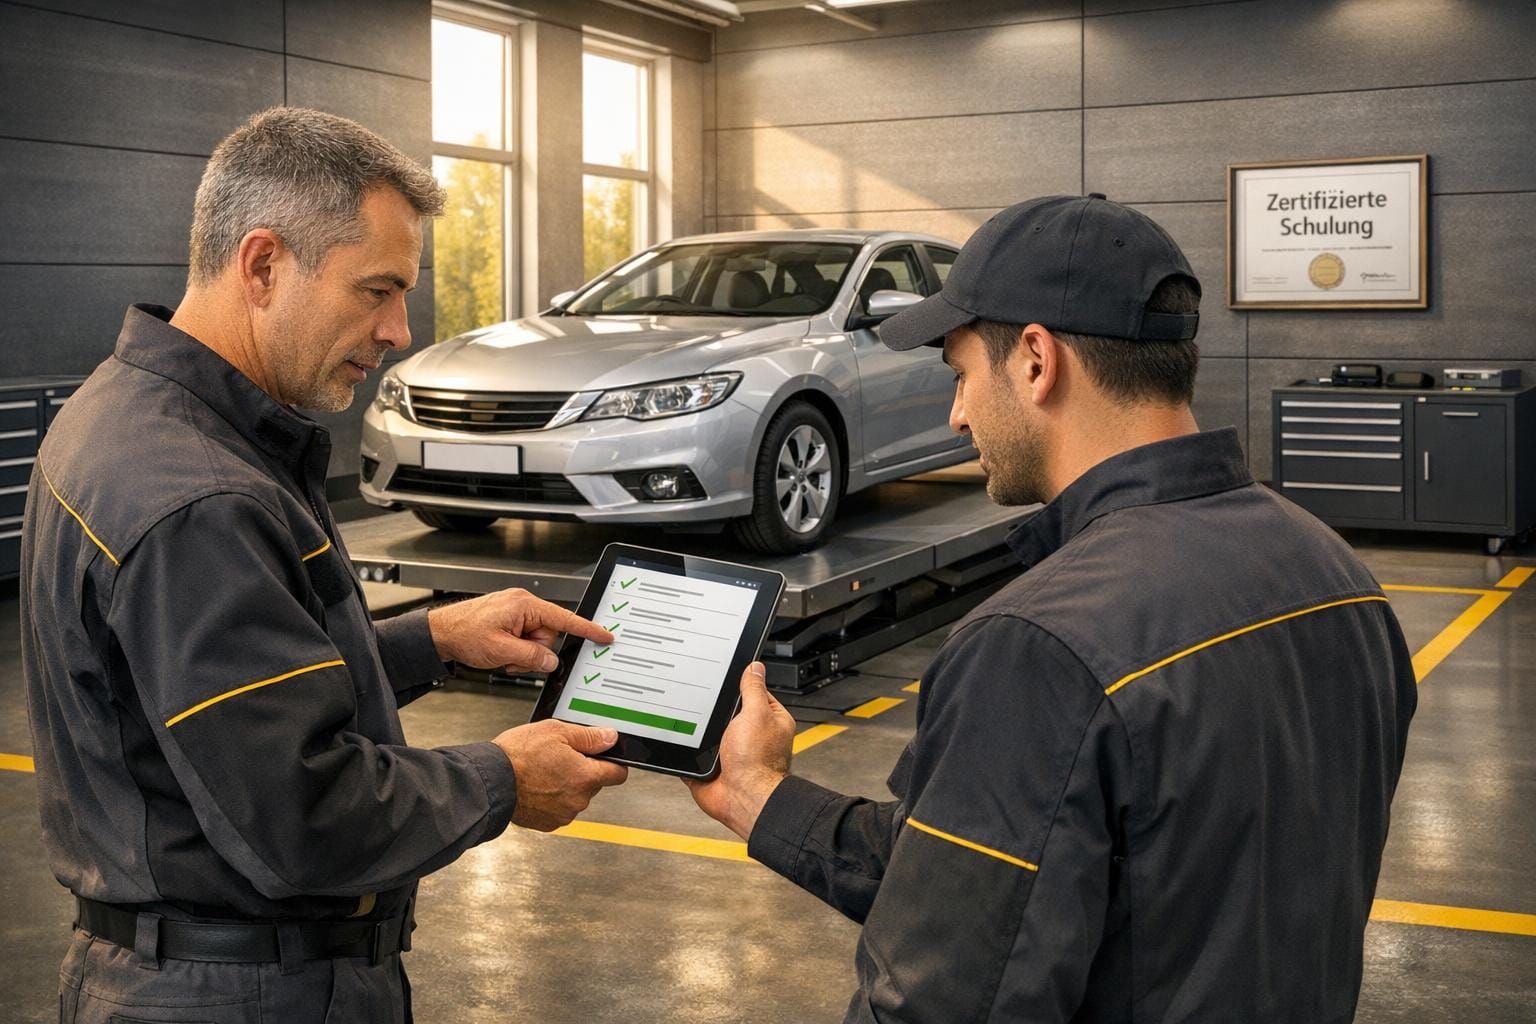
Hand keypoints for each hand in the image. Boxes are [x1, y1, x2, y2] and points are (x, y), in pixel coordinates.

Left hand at [429, 588, 611, 672]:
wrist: (438, 634)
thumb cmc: (463, 633)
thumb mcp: (502, 651)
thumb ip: (532, 657)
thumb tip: (551, 661)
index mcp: (524, 605)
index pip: (564, 619)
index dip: (587, 629)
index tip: (604, 635)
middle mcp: (522, 604)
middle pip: (548, 635)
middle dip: (533, 652)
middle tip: (512, 658)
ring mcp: (515, 612)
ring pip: (536, 641)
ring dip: (522, 654)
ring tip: (502, 655)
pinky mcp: (508, 620)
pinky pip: (523, 639)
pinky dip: (515, 650)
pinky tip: (499, 652)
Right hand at [494, 720, 628, 830]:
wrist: (489, 782)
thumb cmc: (518, 756)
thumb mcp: (556, 731)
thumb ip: (589, 736)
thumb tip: (610, 738)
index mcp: (585, 777)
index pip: (618, 774)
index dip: (612, 763)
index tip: (603, 757)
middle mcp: (578, 800)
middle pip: (593, 784)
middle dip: (581, 771)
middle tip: (560, 757)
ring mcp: (563, 815)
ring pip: (575, 797)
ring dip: (565, 785)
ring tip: (543, 771)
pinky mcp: (547, 824)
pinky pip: (558, 809)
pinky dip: (551, 799)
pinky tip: (536, 786)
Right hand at [685, 662, 794, 839]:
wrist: (741, 798)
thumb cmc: (757, 762)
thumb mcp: (756, 714)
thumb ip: (754, 689)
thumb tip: (755, 668)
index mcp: (769, 721)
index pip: (754, 693)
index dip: (741, 684)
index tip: (726, 675)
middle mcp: (751, 736)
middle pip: (728, 711)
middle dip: (716, 709)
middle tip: (706, 702)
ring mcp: (731, 751)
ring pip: (710, 730)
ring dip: (701, 730)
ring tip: (695, 724)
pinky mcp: (712, 765)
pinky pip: (695, 751)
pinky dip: (689, 748)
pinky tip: (685, 741)